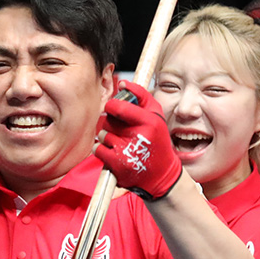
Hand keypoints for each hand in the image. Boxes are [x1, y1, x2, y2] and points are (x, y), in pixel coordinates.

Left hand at [93, 80, 181, 199]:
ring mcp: (128, 152)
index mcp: (150, 121)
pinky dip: (102, 150)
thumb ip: (141, 96)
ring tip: (121, 143)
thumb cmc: (156, 140)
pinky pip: (98, 149)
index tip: (113, 108)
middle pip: (108, 121)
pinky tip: (114, 153)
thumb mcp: (156, 116)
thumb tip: (123, 84)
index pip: (118, 106)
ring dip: (107, 137)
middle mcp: (139, 136)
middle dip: (111, 124)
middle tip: (123, 131)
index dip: (111, 105)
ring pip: (102, 135)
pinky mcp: (118, 165)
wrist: (161, 174)